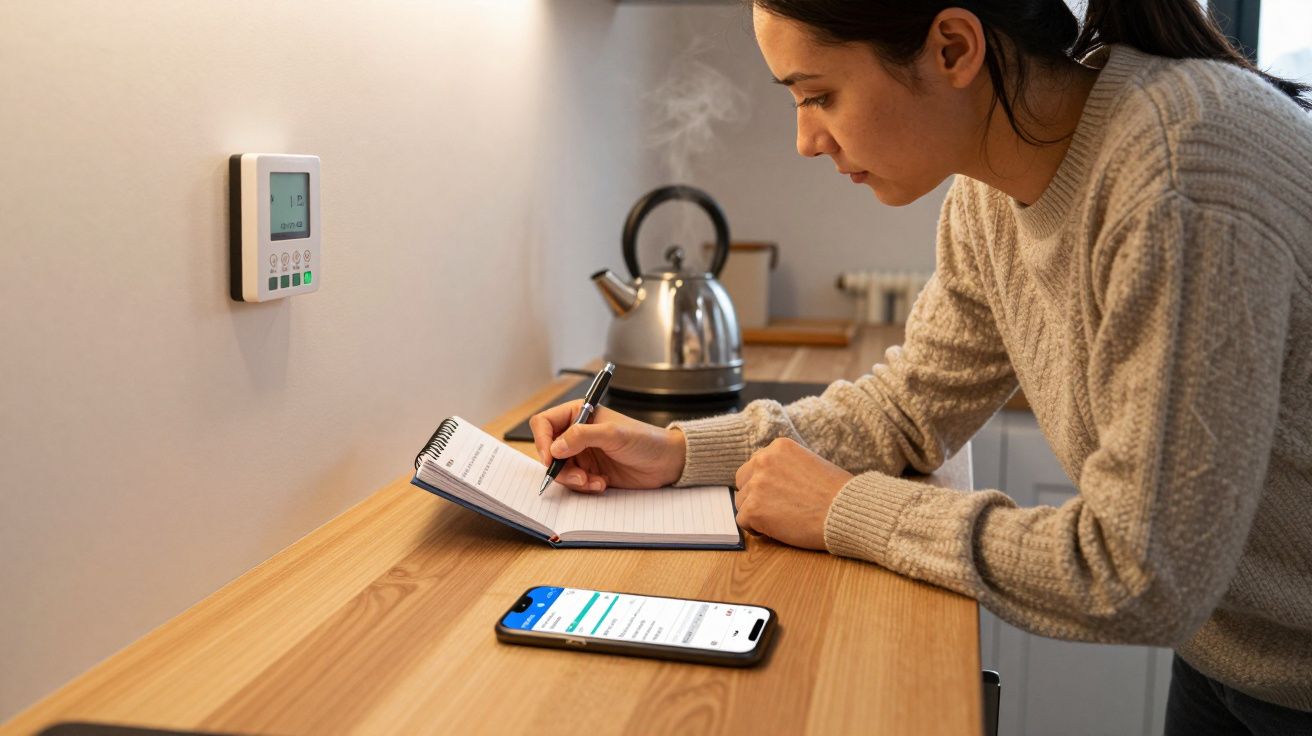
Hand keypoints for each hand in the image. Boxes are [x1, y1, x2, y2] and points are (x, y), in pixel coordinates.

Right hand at [529, 400, 686, 493]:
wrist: (666, 462)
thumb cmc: (645, 439)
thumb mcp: (614, 434)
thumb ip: (582, 436)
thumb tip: (555, 447)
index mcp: (579, 414)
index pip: (544, 424)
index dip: (542, 440)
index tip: (551, 457)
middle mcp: (577, 434)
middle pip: (548, 451)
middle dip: (560, 467)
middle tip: (578, 476)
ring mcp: (583, 454)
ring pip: (560, 470)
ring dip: (573, 480)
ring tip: (593, 481)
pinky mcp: (590, 472)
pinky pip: (574, 483)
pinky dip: (584, 486)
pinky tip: (601, 484)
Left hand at [734, 438, 852, 549]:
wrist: (846, 511)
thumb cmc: (837, 492)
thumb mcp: (810, 463)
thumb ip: (786, 466)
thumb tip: (771, 480)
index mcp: (778, 447)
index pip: (756, 464)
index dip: (764, 481)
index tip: (776, 493)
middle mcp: (763, 460)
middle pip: (743, 480)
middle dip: (754, 494)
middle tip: (773, 508)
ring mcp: (756, 484)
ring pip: (741, 501)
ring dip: (755, 512)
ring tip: (779, 520)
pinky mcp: (754, 509)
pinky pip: (742, 520)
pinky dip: (755, 528)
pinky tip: (774, 529)